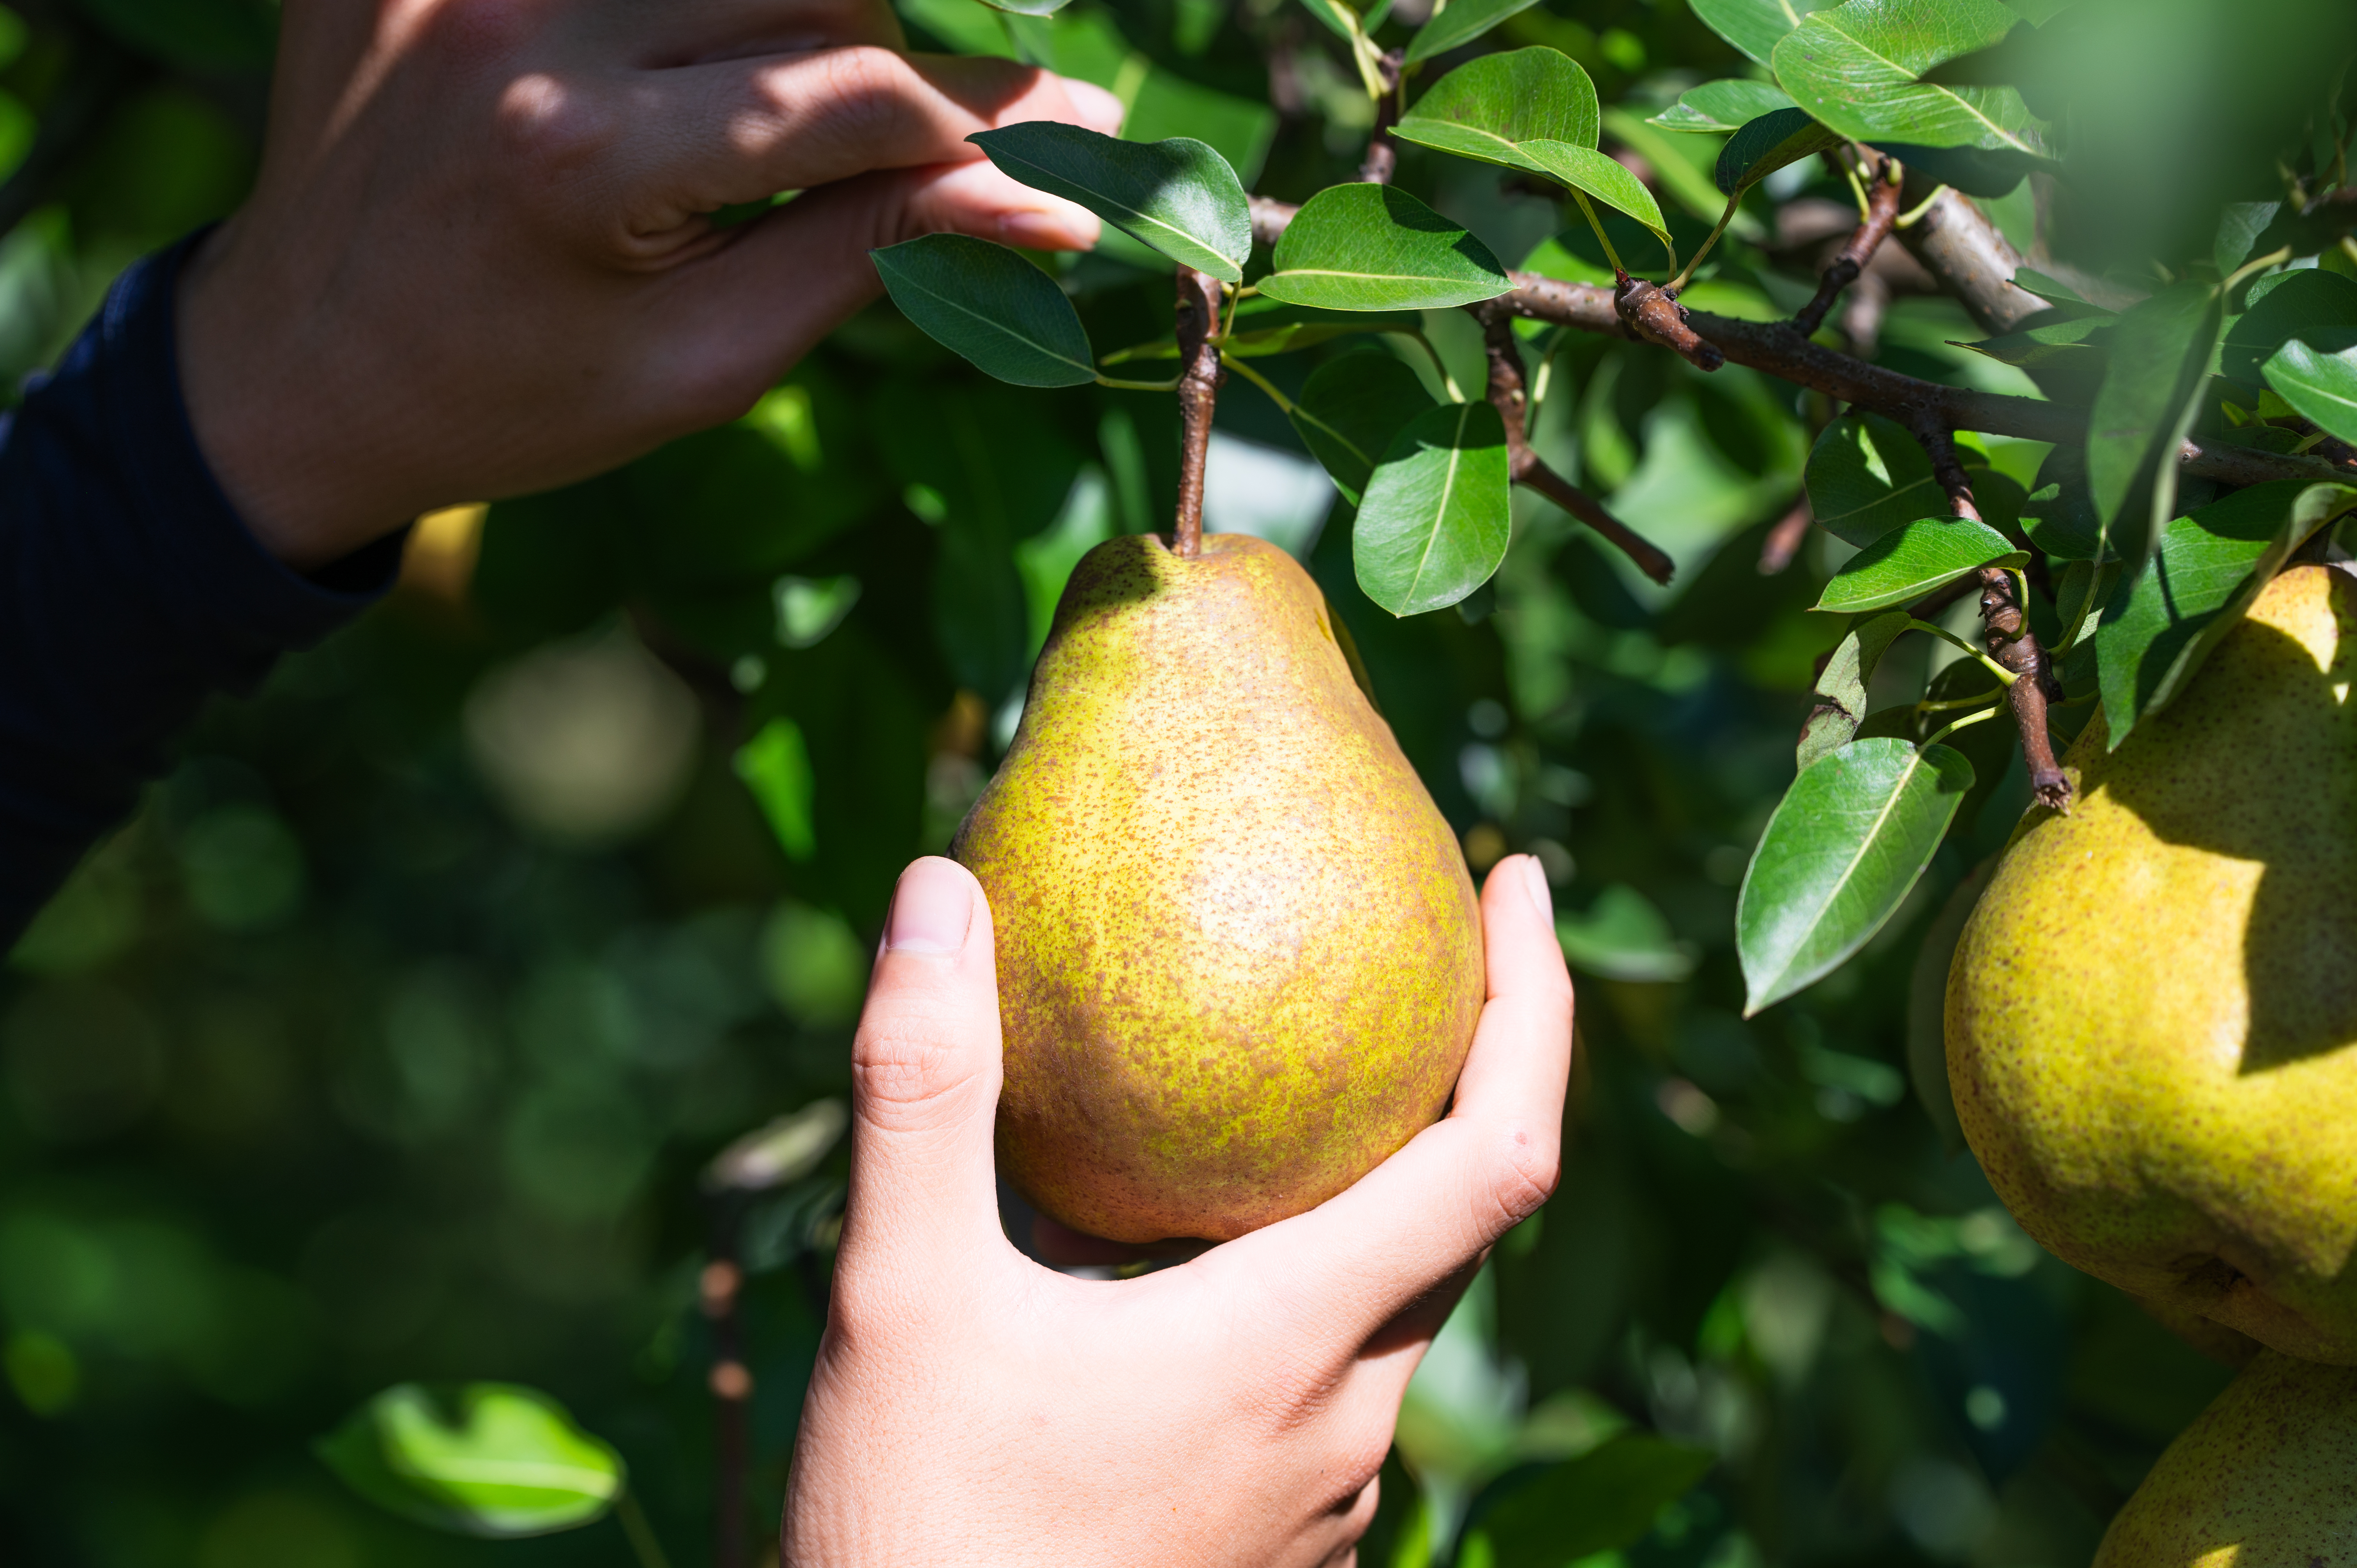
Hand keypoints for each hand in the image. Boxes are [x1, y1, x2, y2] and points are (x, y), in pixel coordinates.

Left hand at [177, 0, 1119, 569]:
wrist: (299, 373)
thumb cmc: (515, 398)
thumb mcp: (706, 363)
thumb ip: (870, 260)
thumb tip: (1041, 205)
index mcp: (586, 157)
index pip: (852, 95)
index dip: (986, 125)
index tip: (1084, 143)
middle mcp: (519, 21)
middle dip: (895, 66)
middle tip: (933, 141)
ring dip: (804, 13)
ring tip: (799, 103)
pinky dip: (693, 5)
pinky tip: (694, 67)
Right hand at [783, 854, 1575, 1565]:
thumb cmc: (922, 1536)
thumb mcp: (901, 1301)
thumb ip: (926, 1093)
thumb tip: (936, 892)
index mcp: (1293, 1345)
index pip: (1500, 1154)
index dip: (1539, 1006)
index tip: (1519, 878)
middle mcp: (1343, 1424)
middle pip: (1470, 1216)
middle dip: (1478, 1068)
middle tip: (1431, 942)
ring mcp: (1317, 1499)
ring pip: (1398, 1301)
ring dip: (1387, 1180)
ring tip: (1311, 1078)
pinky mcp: (1272, 1541)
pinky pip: (1332, 1372)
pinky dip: (1315, 1269)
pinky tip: (1207, 1245)